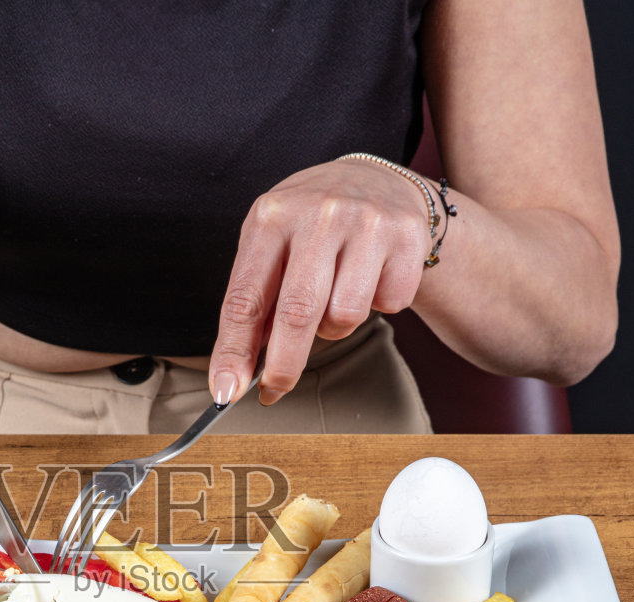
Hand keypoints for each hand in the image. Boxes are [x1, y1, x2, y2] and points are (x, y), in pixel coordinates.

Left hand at [208, 158, 431, 404]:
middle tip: (275, 389)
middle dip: (283, 365)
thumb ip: (257, 299)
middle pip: (297, 313)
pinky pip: (388, 305)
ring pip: (345, 316)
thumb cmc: (311, 223)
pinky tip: (371, 276)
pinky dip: (377, 305)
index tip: (226, 390)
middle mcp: (319, 215)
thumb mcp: (272, 243)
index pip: (245, 297)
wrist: (375, 180)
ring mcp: (367, 223)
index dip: (233, 351)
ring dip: (335, 325)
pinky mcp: (407, 237)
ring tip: (334, 296)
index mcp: (272, 216)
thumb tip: (241, 369)